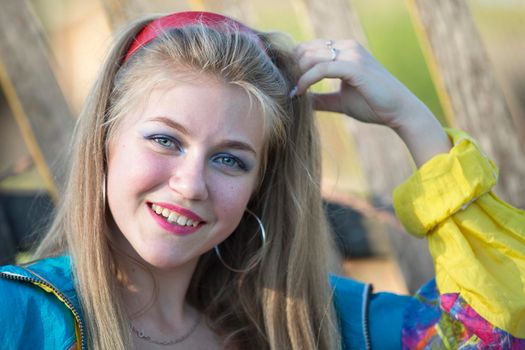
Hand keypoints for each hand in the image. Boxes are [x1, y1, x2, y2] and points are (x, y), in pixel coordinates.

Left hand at [293, 39, 450, 165]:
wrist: (399, 111)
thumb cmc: (373, 105)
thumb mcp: (339, 101)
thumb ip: (320, 99)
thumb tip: (298, 102)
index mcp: (345, 50)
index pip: (310, 48)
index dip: (294, 64)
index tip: (287, 84)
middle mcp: (348, 47)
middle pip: (306, 50)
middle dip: (291, 69)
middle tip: (286, 89)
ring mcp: (352, 55)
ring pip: (310, 57)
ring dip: (296, 75)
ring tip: (292, 92)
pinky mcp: (354, 67)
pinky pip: (321, 69)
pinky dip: (306, 80)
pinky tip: (300, 93)